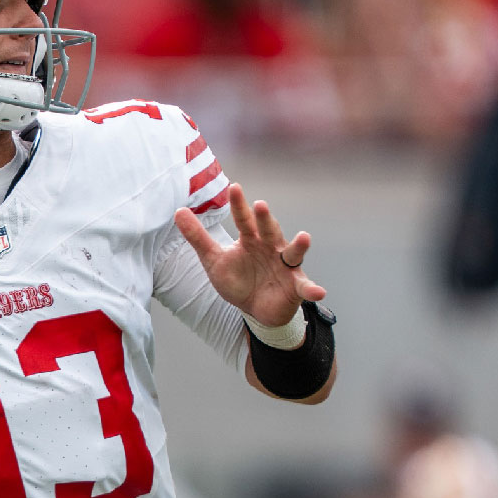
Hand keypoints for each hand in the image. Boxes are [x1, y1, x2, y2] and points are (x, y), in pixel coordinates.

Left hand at [174, 183, 325, 326]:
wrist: (254, 309)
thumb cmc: (237, 279)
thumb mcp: (214, 259)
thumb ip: (198, 237)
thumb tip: (178, 211)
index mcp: (251, 239)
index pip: (244, 219)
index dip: (239, 205)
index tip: (234, 188)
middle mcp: (271, 247)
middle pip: (269, 230)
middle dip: (266, 219)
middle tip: (260, 205)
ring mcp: (285, 266)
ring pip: (293, 253)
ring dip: (299, 246)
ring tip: (304, 237)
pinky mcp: (295, 286)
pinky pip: (305, 287)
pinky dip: (312, 289)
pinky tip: (318, 292)